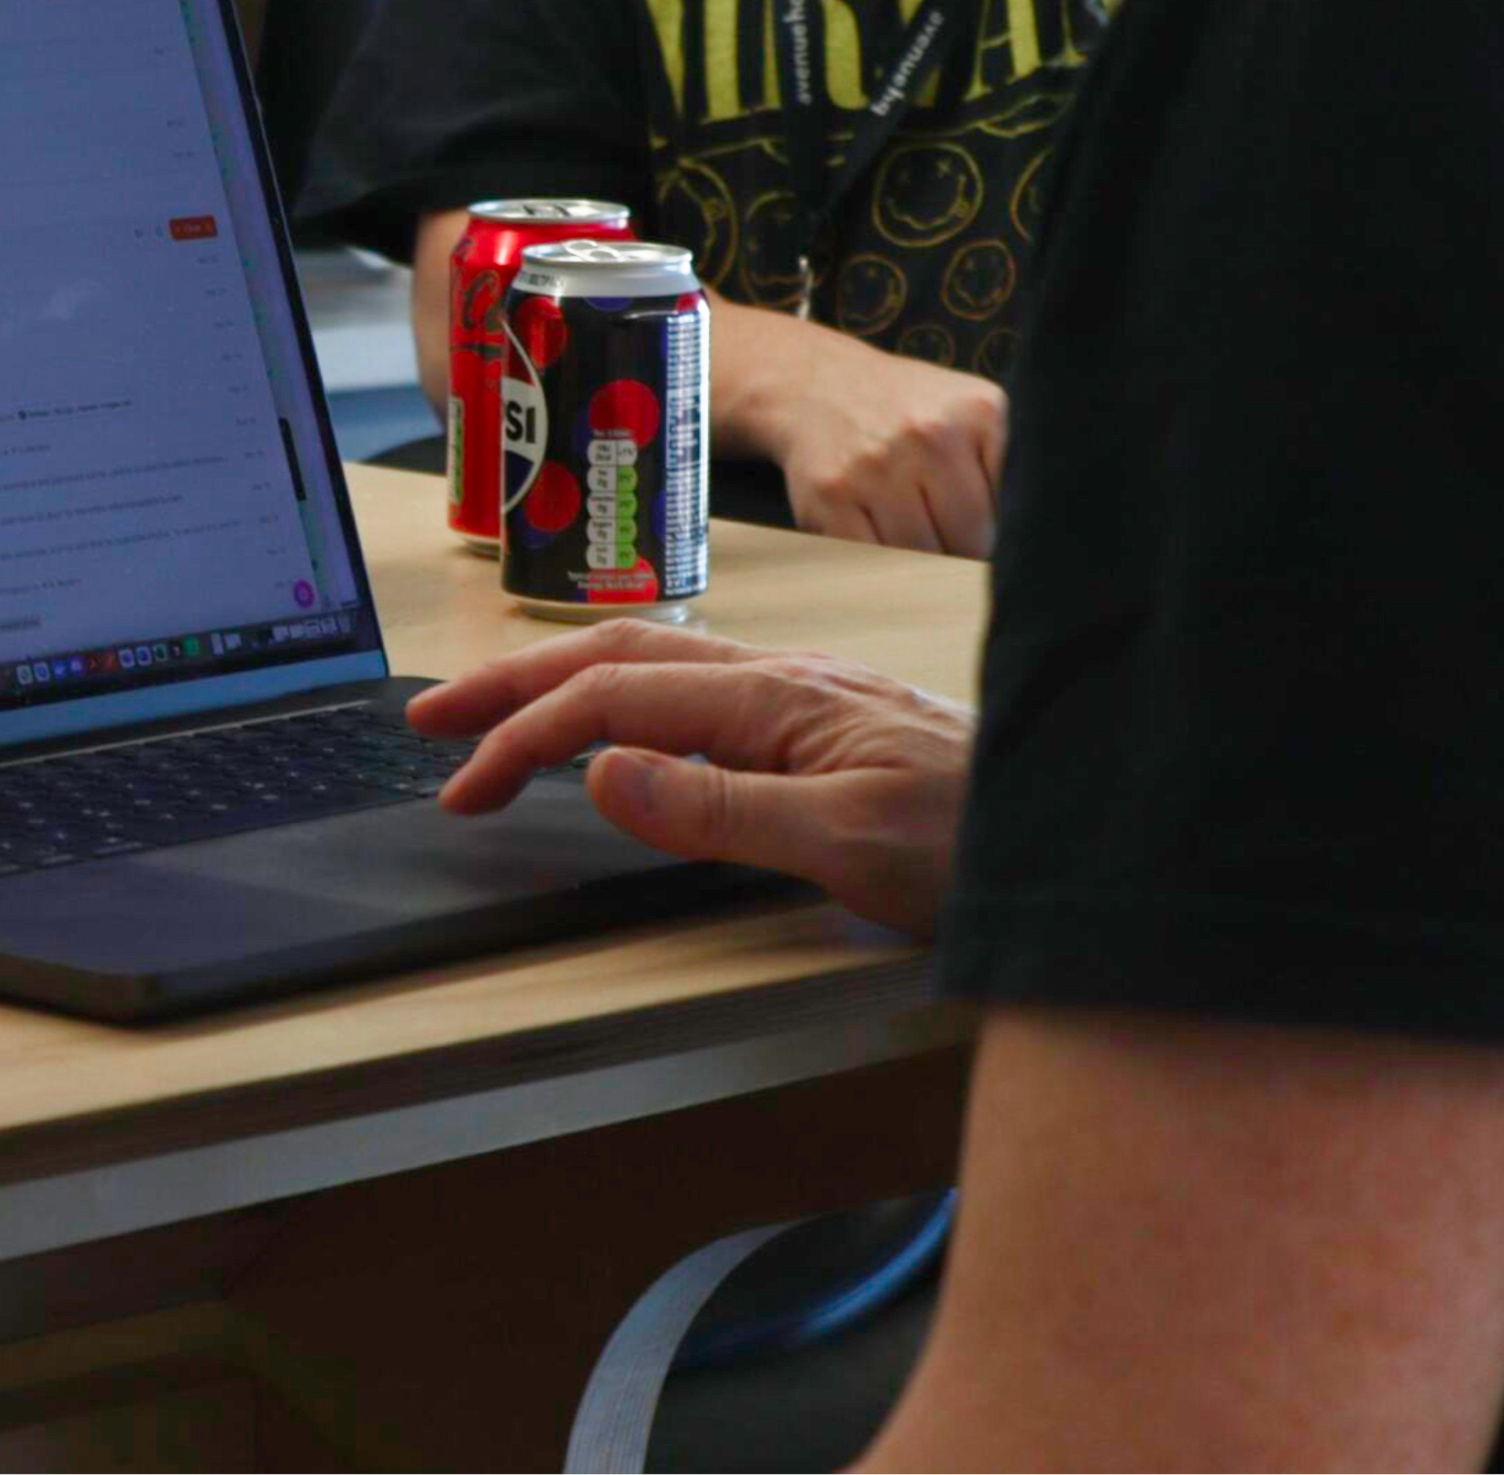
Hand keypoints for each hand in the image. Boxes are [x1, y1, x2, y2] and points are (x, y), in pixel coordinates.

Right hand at [408, 620, 972, 939]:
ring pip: (647, 660)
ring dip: (556, 679)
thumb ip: (720, 811)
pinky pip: (686, 681)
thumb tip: (599, 774)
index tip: (461, 789)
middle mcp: (776, 678)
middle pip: (612, 657)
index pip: (612, 703)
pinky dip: (614, 688)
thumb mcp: (849, 846)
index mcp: (772, 698)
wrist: (1075, 824)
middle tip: (428, 719)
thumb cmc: (978, 845)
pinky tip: (610, 714)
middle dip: (509, 682)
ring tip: (489, 710)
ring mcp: (795, 691)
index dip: (521, 738)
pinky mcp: (812, 717)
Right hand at [742, 331, 1006, 557]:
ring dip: (918, 562)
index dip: (1001, 535)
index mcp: (981, 412)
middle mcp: (930, 434)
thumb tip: (1023, 553)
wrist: (819, 385)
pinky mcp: (830, 494)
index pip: (1011, 510)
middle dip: (960, 554)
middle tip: (946, 542)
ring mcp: (875, 466)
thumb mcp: (973, 414)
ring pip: (919, 557)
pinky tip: (878, 538)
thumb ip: (1007, 467)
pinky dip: (876, 563)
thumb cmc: (909, 412)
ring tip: (912, 537)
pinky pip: (869, 559)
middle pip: (968, 541)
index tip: (984, 535)